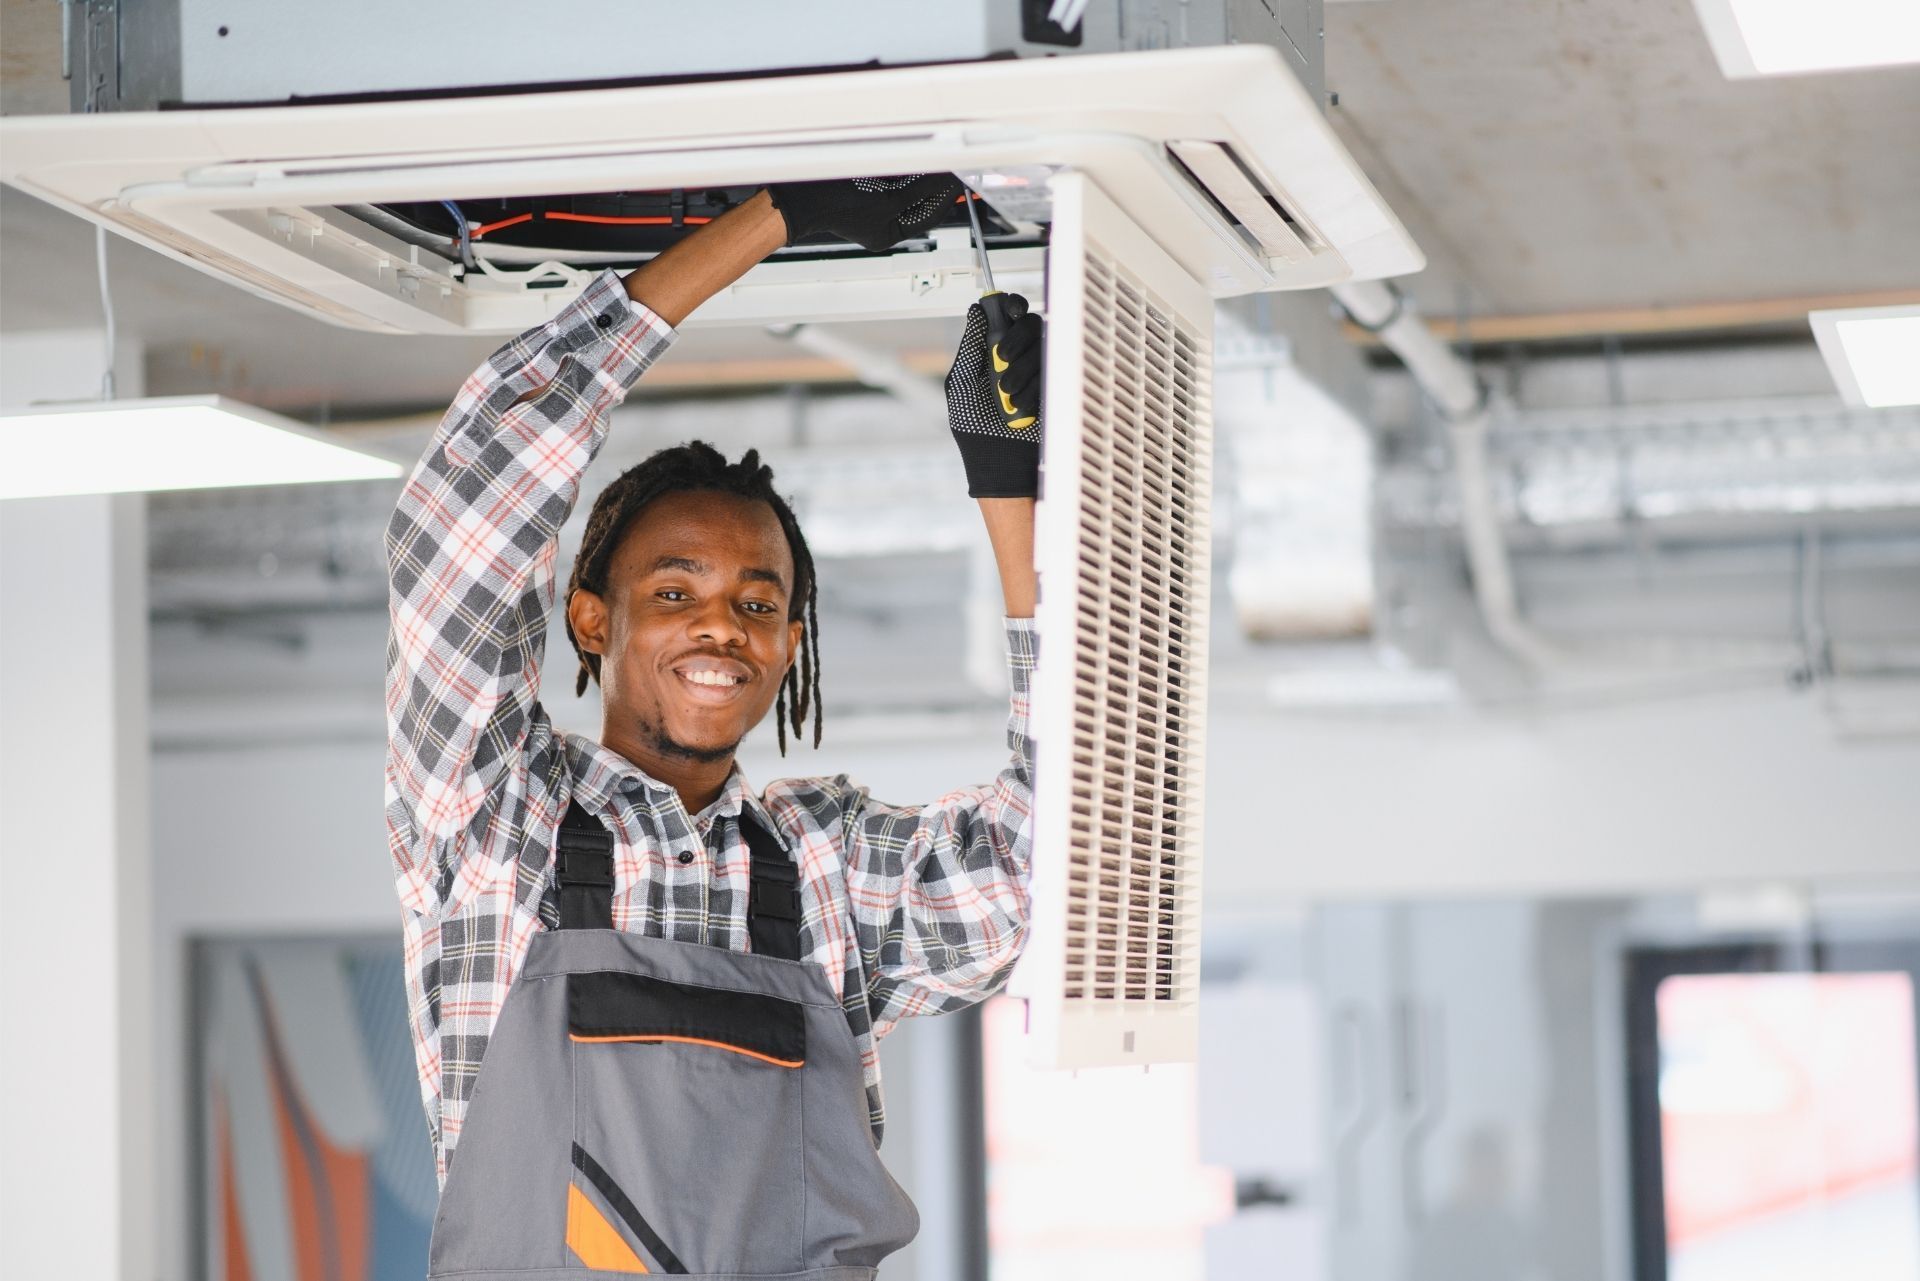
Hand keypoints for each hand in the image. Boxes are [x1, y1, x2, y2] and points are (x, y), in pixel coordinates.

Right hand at [766, 174, 964, 251]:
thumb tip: (944, 183)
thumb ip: (919, 191)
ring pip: (905, 186)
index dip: (946, 197)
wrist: (801, 195)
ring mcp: (871, 203)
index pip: (930, 215)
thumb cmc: (834, 206)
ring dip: (917, 174)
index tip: (959, 181)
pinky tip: (904, 158)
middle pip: (919, 200)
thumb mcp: (886, 200)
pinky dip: (899, 169)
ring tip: (930, 161)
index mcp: (888, 233)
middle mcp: (881, 221)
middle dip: (933, 184)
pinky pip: (888, 177)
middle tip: (948, 167)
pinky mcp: (862, 187)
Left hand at [945, 293, 1043, 498]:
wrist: (997, 460)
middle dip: (1015, 338)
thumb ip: (970, 346)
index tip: (1008, 308)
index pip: (1008, 314)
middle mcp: (1019, 356)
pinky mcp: (1055, 389)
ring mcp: (1039, 372)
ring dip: (1020, 369)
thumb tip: (976, 311)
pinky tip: (1020, 407)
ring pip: (1042, 348)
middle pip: (1030, 323)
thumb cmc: (974, 426)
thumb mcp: (962, 382)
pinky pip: (1052, 374)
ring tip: (1006, 394)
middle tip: (1000, 355)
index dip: (1011, 305)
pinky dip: (1033, 389)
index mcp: (994, 349)